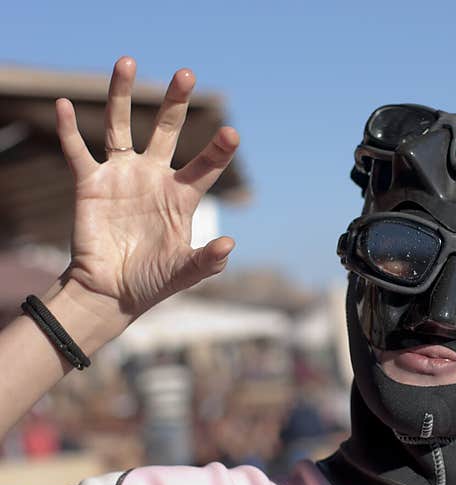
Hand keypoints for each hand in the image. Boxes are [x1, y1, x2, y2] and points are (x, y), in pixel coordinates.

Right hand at [56, 56, 238, 322]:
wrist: (110, 292)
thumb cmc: (151, 281)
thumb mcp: (184, 272)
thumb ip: (207, 260)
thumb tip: (229, 243)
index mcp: (181, 195)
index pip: (206, 165)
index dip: (218, 149)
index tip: (232, 133)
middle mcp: (154, 177)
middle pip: (167, 130)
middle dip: (176, 103)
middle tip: (186, 74)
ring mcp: (122, 176)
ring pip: (121, 126)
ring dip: (122, 95)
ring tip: (127, 61)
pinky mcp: (90, 183)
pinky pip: (77, 151)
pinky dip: (69, 129)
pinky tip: (64, 105)